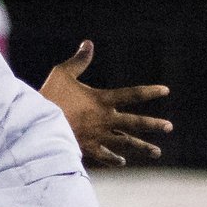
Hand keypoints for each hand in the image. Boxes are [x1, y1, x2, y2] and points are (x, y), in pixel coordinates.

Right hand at [40, 41, 170, 167]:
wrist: (38, 123)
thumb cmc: (49, 96)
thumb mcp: (63, 74)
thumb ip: (79, 61)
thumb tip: (88, 44)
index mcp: (102, 100)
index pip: (132, 94)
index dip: (150, 91)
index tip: (165, 90)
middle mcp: (105, 119)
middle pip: (135, 122)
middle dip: (153, 125)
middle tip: (169, 127)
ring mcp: (97, 135)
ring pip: (125, 143)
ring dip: (142, 147)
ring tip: (157, 152)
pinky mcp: (87, 148)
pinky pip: (104, 156)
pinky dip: (113, 159)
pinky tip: (121, 162)